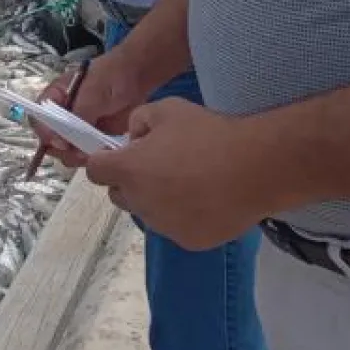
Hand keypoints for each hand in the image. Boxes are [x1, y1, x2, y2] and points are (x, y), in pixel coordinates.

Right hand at [33, 47, 149, 168]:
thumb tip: (67, 137)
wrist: (136, 77)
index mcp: (55, 97)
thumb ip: (79, 114)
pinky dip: (89, 158)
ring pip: (65, 150)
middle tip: (78, 152)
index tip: (61, 142)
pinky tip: (100, 156)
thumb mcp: (93, 92)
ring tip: (91, 154)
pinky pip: (83, 154)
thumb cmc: (111, 77)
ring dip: (74, 157)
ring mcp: (76, 128)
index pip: (39, 117)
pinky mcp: (91, 138)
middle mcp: (61, 114)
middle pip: (49, 139)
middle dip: (61, 149)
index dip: (45, 132)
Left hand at [86, 98, 263, 250]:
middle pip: (118, 194)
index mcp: (128, 170)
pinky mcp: (187, 241)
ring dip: (156, 198)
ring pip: (147, 211)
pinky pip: (174, 226)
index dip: (105, 160)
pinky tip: (206, 198)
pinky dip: (182, 215)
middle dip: (130, 180)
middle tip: (160, 163)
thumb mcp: (168, 109)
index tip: (124, 153)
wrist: (254, 168)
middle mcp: (139, 202)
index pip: (95, 170)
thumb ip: (139, 120)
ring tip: (189, 180)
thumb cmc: (208, 133)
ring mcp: (163, 225)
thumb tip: (134, 138)